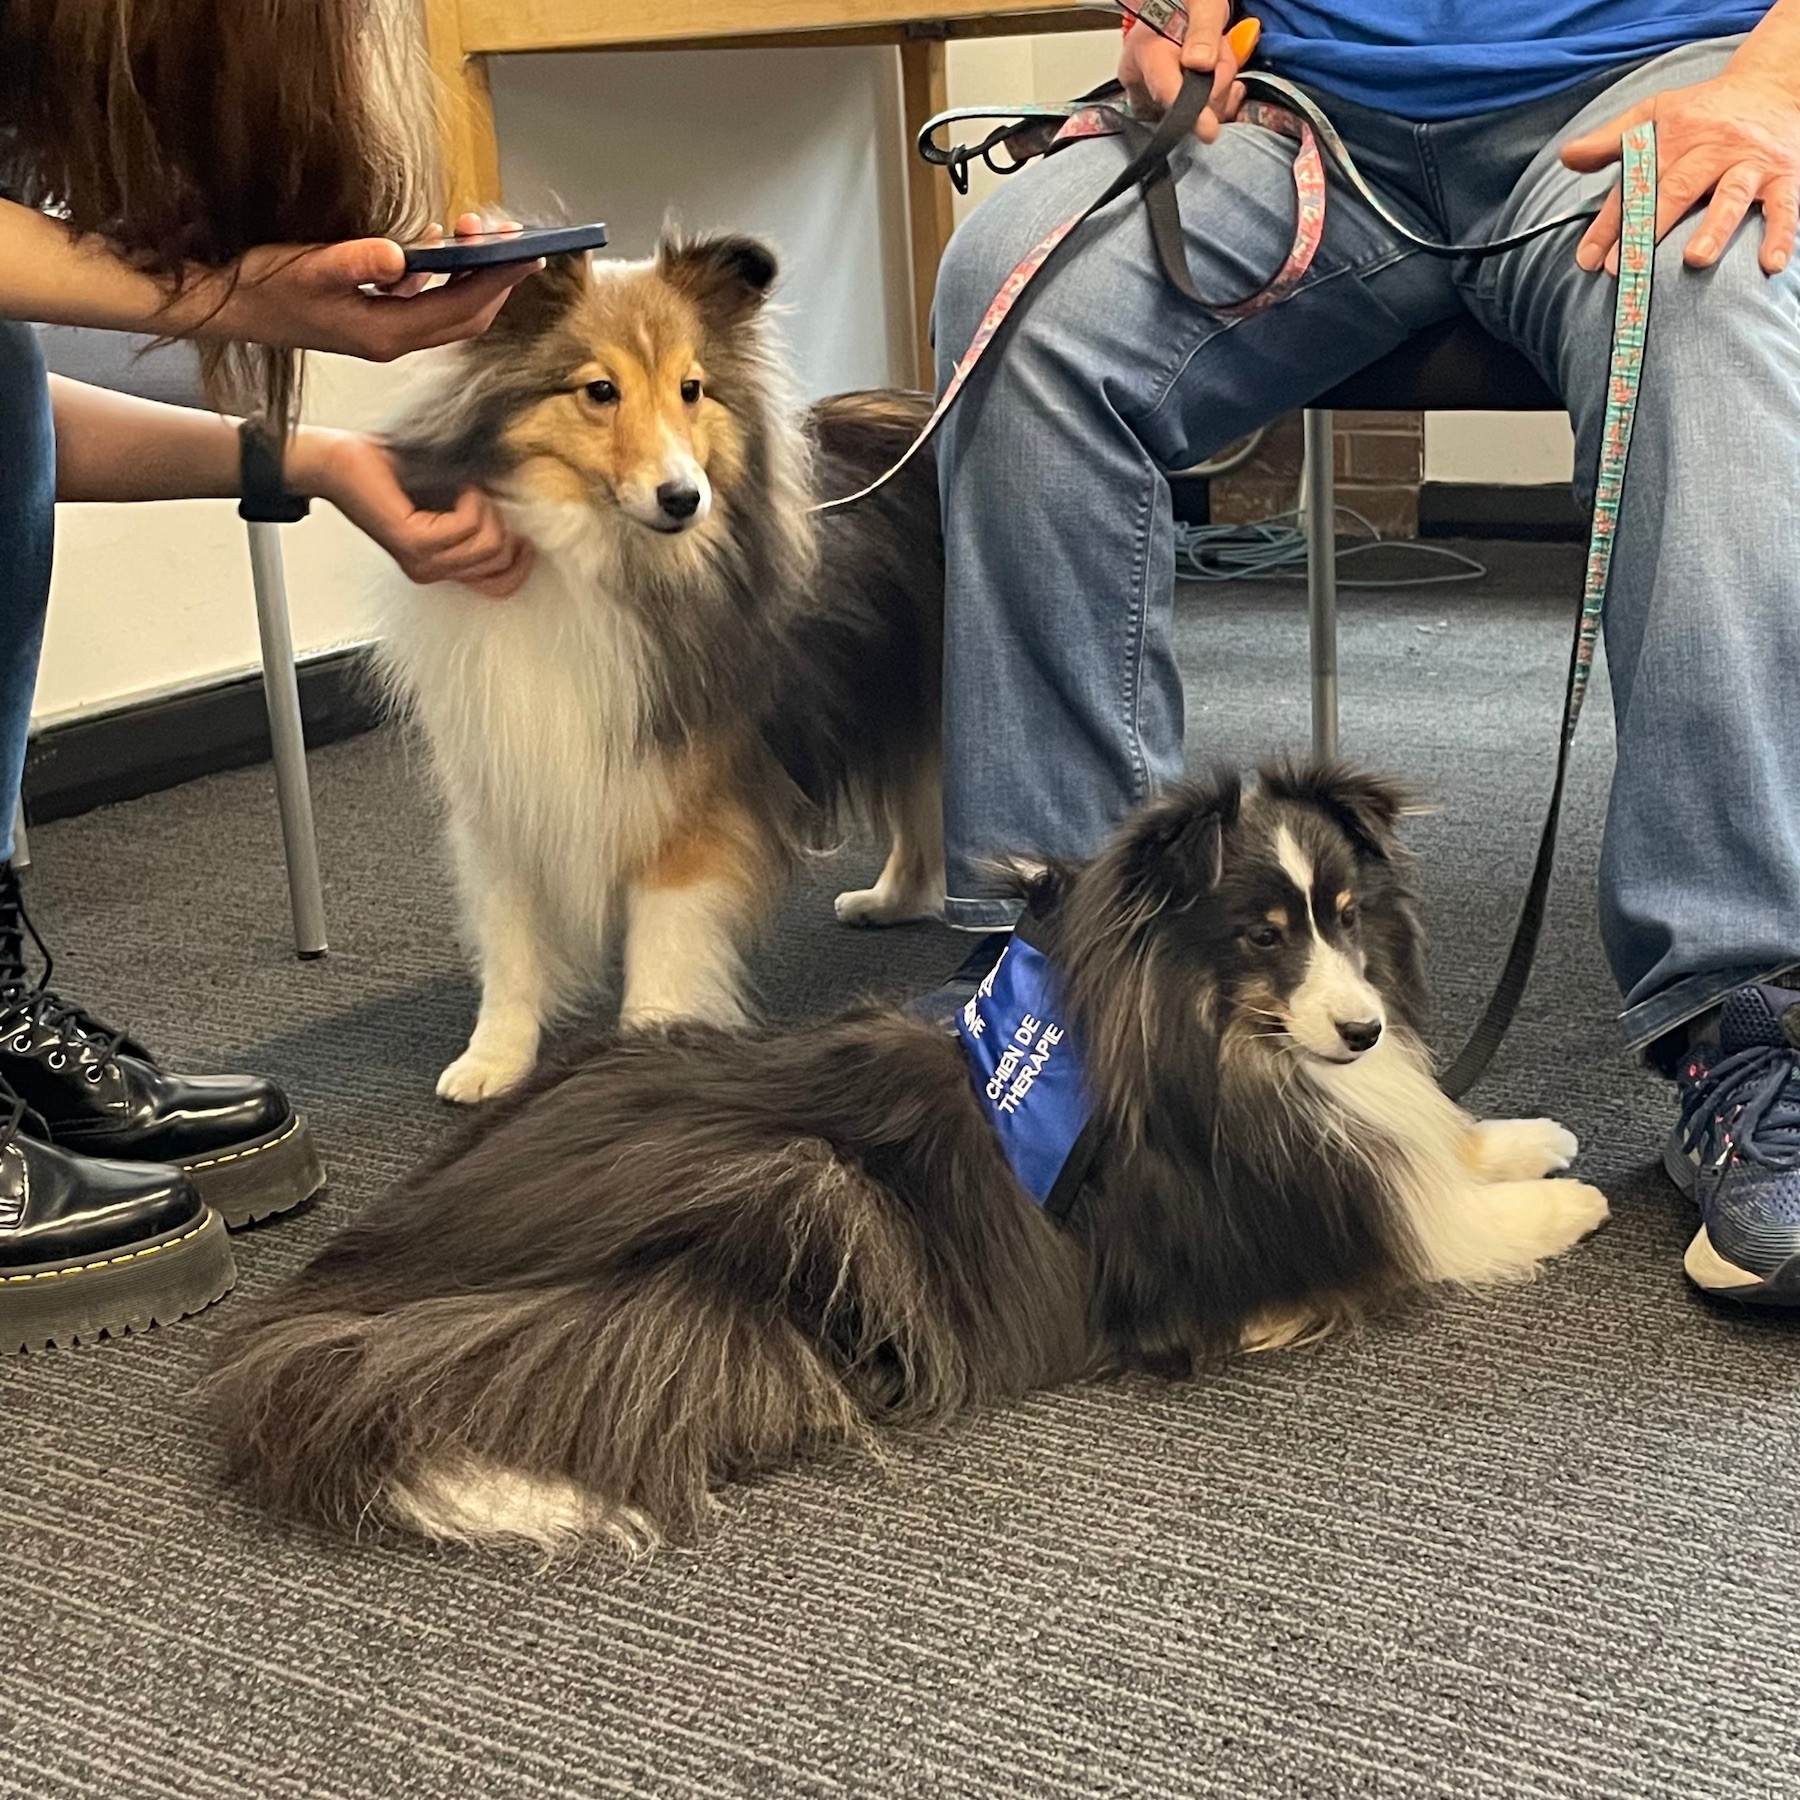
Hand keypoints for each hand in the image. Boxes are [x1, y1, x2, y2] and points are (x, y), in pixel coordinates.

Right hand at [194, 214, 541, 360]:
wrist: (228, 305)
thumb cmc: (264, 286)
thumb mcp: (309, 266)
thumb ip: (357, 260)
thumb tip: (402, 254)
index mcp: (387, 333)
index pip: (461, 308)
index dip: (499, 281)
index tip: (528, 253)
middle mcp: (394, 338)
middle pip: (467, 313)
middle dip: (496, 277)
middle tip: (515, 239)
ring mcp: (385, 330)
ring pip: (448, 306)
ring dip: (469, 272)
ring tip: (476, 232)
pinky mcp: (374, 316)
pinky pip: (423, 298)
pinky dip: (439, 272)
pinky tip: (435, 242)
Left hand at [289, 429, 535, 596]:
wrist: (343, 462)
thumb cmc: (393, 474)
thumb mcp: (449, 502)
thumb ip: (480, 519)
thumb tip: (523, 520)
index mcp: (442, 567)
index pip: (501, 586)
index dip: (521, 561)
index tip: (522, 532)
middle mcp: (433, 571)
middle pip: (499, 560)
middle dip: (502, 522)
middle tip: (479, 496)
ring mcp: (424, 561)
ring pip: (488, 544)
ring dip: (486, 508)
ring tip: (466, 489)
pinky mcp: (415, 543)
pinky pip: (467, 526)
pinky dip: (471, 500)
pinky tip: (459, 487)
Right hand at [1118, 1, 1243, 143]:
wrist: (1182, 7)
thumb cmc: (1186, 2)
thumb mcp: (1202, 5)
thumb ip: (1203, 31)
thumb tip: (1201, 63)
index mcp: (1144, 51)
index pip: (1164, 88)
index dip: (1188, 112)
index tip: (1208, 130)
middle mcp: (1141, 80)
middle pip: (1183, 107)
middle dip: (1215, 85)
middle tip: (1220, 51)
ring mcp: (1152, 96)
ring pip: (1193, 115)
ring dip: (1218, 90)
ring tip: (1215, 58)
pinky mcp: (1164, 107)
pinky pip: (1194, 119)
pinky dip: (1216, 101)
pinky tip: (1217, 79)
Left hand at [1562, 68, 1799, 276]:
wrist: (1769, 84)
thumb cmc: (1702, 110)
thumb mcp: (1655, 114)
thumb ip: (1610, 140)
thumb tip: (1566, 156)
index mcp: (1676, 137)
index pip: (1636, 183)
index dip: (1610, 222)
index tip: (1588, 258)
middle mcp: (1712, 149)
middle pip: (1678, 189)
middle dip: (1650, 229)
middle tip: (1626, 266)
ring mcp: (1749, 163)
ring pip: (1731, 195)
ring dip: (1714, 228)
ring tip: (1696, 259)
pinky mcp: (1784, 174)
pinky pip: (1786, 205)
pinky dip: (1781, 233)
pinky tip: (1771, 262)